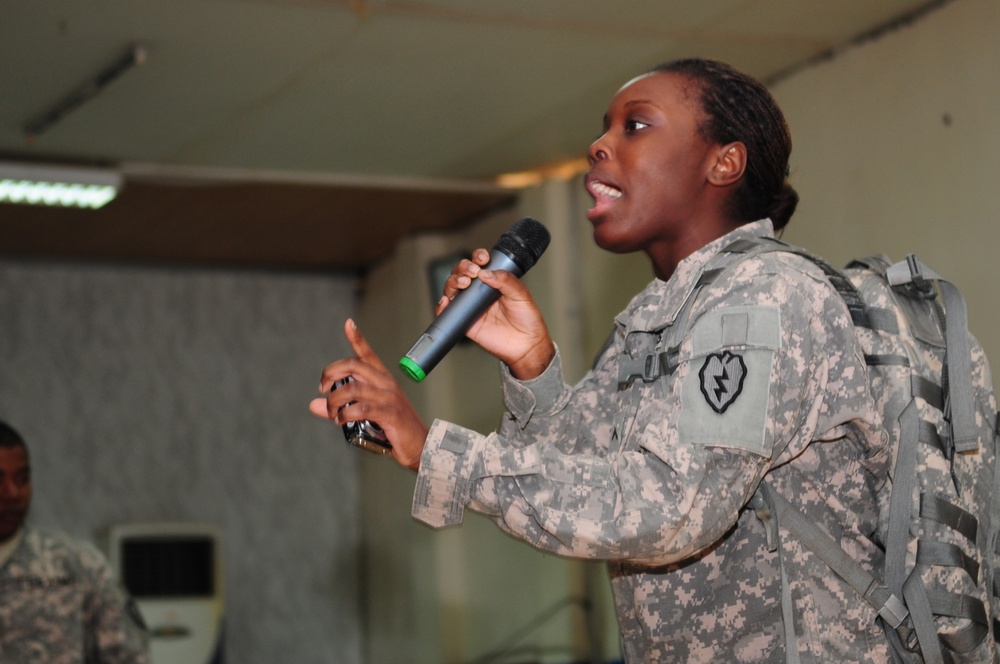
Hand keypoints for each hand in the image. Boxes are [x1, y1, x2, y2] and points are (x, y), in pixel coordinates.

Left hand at [310, 319, 429, 469]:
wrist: (422, 444)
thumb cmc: (395, 429)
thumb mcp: (366, 415)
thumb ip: (339, 407)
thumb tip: (314, 405)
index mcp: (382, 379)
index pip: (367, 355)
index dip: (357, 338)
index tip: (348, 324)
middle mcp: (385, 383)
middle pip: (354, 365)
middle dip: (331, 373)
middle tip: (322, 388)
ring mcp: (389, 397)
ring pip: (353, 388)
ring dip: (335, 400)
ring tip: (332, 413)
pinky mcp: (390, 413)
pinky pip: (362, 408)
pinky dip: (346, 414)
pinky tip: (341, 420)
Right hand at [439, 248, 554, 379]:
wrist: (527, 346)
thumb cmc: (527, 320)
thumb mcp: (521, 294)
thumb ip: (505, 280)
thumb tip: (486, 272)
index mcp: (494, 282)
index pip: (480, 264)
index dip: (477, 257)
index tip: (483, 258)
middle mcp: (480, 292)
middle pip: (462, 273)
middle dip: (463, 267)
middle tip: (472, 272)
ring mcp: (471, 306)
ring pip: (453, 288)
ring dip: (453, 282)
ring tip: (463, 284)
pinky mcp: (465, 322)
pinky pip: (448, 313)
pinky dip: (441, 306)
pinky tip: (445, 302)